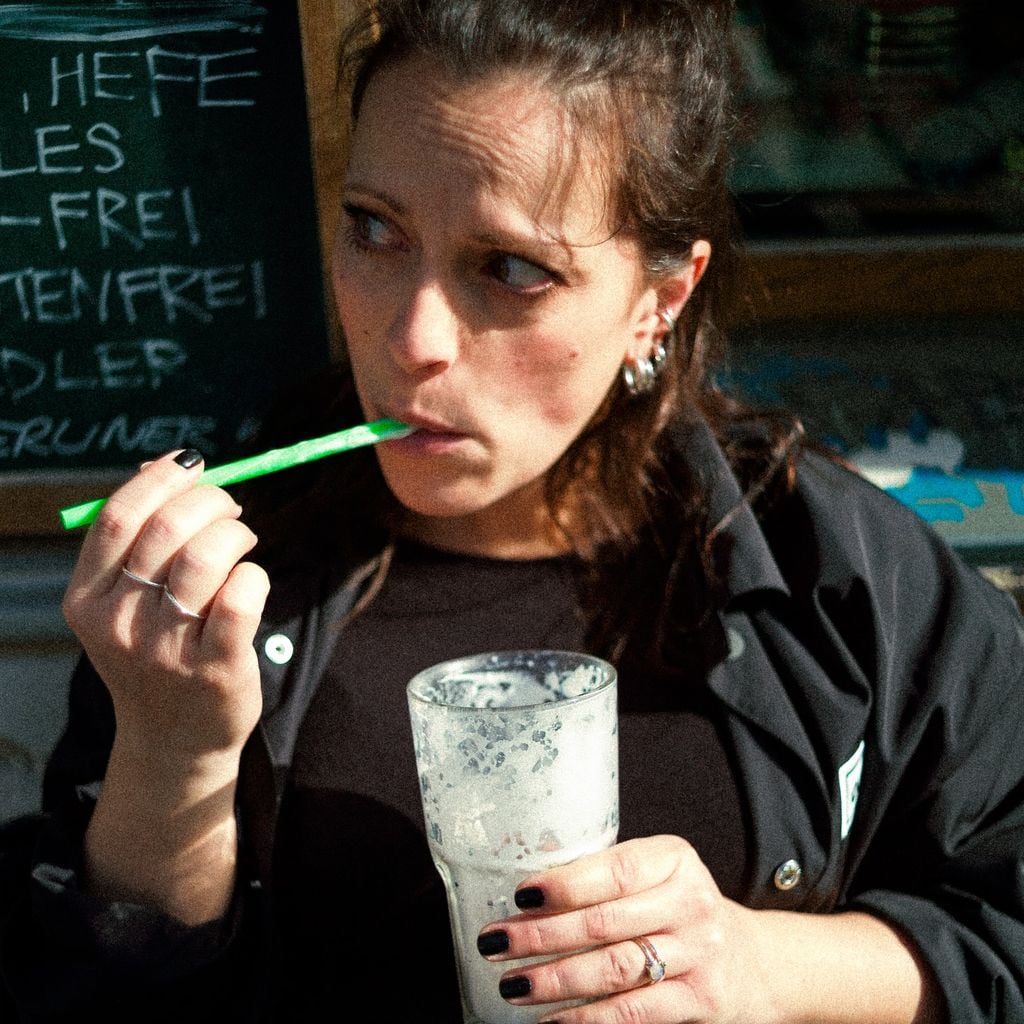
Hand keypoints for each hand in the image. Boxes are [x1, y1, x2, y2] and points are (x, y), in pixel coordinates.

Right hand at [63, 449, 268, 759]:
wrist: (173, 740)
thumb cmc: (158, 653)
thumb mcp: (127, 603)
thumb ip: (139, 539)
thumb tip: (169, 464)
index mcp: (88, 598)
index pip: (117, 518)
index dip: (160, 478)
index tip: (192, 462)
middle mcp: (120, 623)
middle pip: (166, 530)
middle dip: (210, 501)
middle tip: (231, 509)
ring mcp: (166, 650)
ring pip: (205, 557)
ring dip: (235, 534)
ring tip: (243, 542)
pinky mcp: (216, 668)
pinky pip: (242, 596)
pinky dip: (255, 575)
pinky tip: (252, 582)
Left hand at [477, 835, 763, 1023]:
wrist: (748, 960)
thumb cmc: (679, 909)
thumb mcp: (656, 876)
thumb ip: (607, 877)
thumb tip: (527, 897)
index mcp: (674, 859)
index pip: (616, 869)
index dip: (566, 884)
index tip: (521, 895)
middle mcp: (691, 903)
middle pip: (604, 922)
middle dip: (541, 935)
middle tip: (496, 943)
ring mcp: (699, 954)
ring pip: (614, 970)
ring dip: (554, 981)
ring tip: (512, 984)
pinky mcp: (699, 1001)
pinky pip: (632, 1013)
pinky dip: (586, 1020)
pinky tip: (552, 1020)